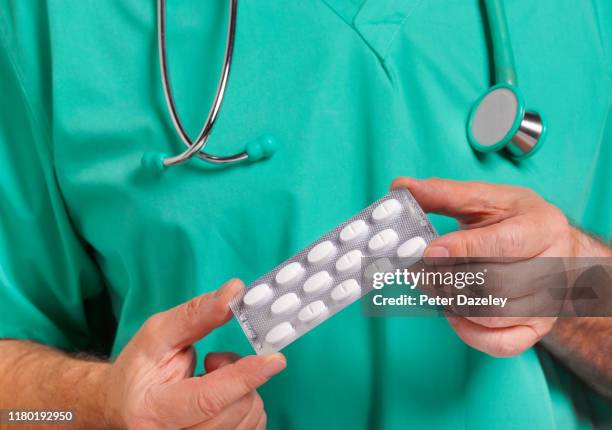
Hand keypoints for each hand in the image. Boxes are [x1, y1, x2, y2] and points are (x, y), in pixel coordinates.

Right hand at [102, 279, 284, 428]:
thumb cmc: (138, 369)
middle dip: (238, 373)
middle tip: (212, 361)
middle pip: (236, 407)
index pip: (208, 399)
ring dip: (244, 389)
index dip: (244, 377)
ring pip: (250, 417)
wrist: (122, 405)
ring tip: (212, 379)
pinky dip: (247, 403)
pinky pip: (254, 427)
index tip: (275, 360)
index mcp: (154, 411)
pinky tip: (224, 397)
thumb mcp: (156, 335)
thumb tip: (234, 292)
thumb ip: (195, 315)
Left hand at [392, 177, 580, 357]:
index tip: (429, 252)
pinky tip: (452, 311)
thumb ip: (443, 193)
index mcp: (544, 227)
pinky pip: (501, 344)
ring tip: (434, 285)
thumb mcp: (484, 199)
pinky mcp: (537, 329)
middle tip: (420, 272)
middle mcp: (554, 267)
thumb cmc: (514, 220)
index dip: (463, 250)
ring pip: (494, 314)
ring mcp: (548, 303)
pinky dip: (469, 332)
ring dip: (454, 303)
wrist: (553, 249)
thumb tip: (401, 186)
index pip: (504, 245)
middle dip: (450, 280)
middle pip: (497, 284)